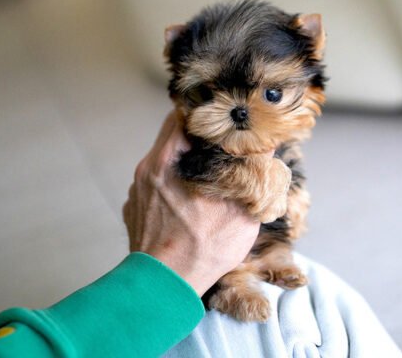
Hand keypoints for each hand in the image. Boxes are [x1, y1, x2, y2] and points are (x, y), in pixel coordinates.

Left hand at [123, 112, 260, 295]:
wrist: (162, 289)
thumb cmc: (201, 250)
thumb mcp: (242, 212)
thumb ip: (255, 176)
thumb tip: (267, 150)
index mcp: (167, 162)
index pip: (180, 115)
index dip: (202, 112)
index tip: (220, 117)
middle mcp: (147, 170)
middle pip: (172, 134)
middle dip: (197, 134)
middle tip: (220, 141)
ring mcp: (138, 189)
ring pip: (164, 158)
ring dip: (184, 158)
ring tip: (207, 170)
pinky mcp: (135, 206)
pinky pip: (155, 180)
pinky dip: (172, 180)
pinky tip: (188, 198)